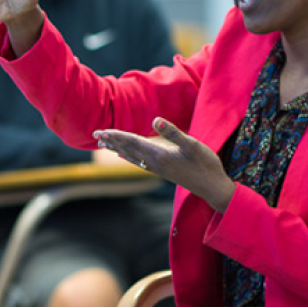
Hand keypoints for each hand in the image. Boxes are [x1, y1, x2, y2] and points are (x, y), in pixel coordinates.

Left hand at [93, 117, 236, 211]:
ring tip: (104, 144)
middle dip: (111, 141)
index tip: (101, 132)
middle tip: (95, 134)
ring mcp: (157, 168)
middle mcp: (154, 162)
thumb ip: (173, 132)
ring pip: (131, 156)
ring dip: (117, 148)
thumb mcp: (192, 145)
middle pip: (127, 149)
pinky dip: (128, 157)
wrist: (212, 187)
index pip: (132, 142)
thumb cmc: (205, 164)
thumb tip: (155, 119)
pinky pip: (139, 162)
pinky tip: (124, 156)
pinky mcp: (162, 171)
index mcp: (159, 154)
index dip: (116, 135)